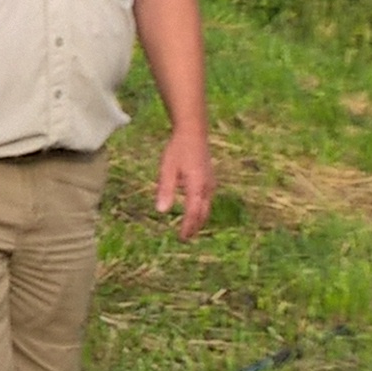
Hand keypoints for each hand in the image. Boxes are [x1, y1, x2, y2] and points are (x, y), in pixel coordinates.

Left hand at [155, 124, 214, 240]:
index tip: (182, 238)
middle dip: (195, 227)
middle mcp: (207, 187)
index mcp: (197, 186)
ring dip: (198, 219)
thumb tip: (161, 211)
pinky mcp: (210, 179)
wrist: (193, 132)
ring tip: (189, 229)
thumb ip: (165, 191)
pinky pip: (207, 200)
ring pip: (207, 207)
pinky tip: (193, 210)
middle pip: (203, 213)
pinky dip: (201, 209)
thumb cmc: (178, 150)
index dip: (188, 227)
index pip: (193, 213)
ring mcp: (210, 183)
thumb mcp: (167, 169)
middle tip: (185, 238)